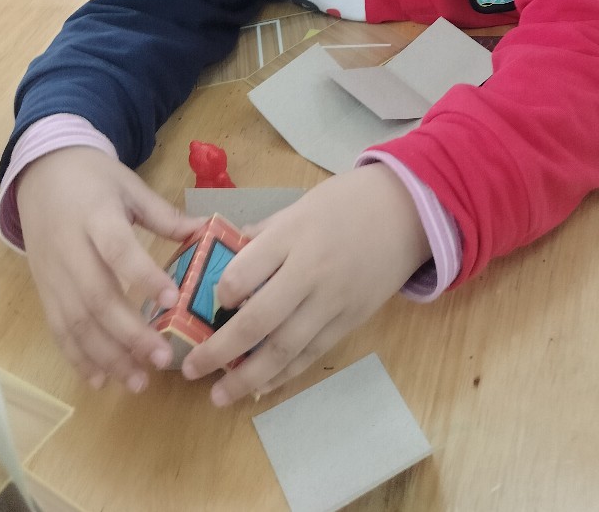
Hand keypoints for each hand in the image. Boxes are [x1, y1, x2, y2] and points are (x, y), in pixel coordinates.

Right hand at [16, 147, 201, 391]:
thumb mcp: (129, 186)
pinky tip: (100, 380)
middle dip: (129, 334)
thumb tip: (206, 231)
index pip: (119, 250)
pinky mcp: (43, 289)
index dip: (144, 277)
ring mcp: (53, 273)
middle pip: (97, 297)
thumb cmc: (94, 178)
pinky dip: (77, 357)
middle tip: (161, 359)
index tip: (173, 302)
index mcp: (96, 216)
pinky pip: (58, 329)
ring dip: (106, 356)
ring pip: (76, 321)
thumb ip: (164, 215)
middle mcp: (70, 249)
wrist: (41, 172)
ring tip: (137, 381)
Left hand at [181, 165, 431, 404]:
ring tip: (219, 396)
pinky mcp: (350, 321)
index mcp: (293, 234)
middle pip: (260, 319)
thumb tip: (223, 258)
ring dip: (248, 377)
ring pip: (286, 349)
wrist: (406, 212)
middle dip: (220, 349)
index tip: (204, 303)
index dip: (220, 292)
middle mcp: (311, 272)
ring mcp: (333, 301)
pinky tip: (260, 387)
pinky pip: (312, 354)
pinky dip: (285, 375)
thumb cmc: (346, 202)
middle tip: (191, 369)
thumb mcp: (299, 206)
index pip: (246, 270)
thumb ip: (263, 235)